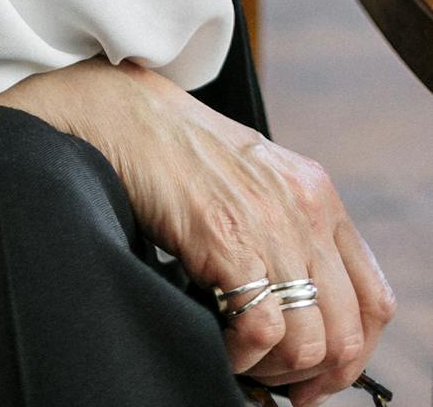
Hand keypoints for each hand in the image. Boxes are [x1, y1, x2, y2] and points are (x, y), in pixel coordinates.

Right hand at [0, 61, 392, 404]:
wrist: (122, 114)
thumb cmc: (175, 150)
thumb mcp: (254, 178)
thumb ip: (288, 227)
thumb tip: (301, 307)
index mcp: (316, 194)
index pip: (372, 299)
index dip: (352, 351)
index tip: (321, 374)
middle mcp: (304, 208)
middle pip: (347, 330)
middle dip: (316, 374)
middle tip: (282, 385)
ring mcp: (269, 223)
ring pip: (310, 340)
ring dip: (276, 368)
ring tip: (244, 358)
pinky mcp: (228, 239)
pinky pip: (264, 328)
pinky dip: (244, 353)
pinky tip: (220, 339)